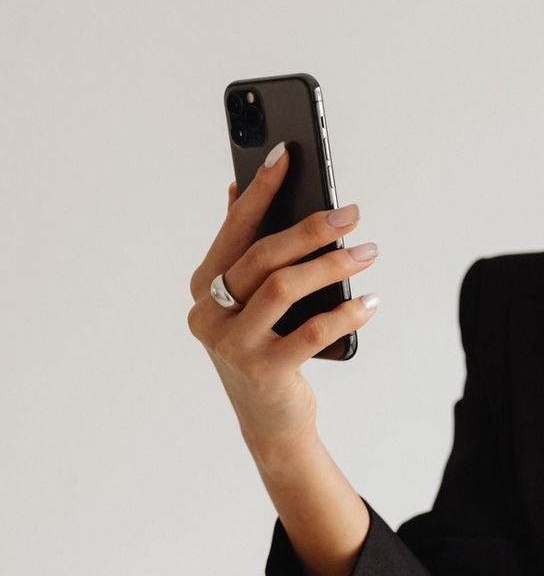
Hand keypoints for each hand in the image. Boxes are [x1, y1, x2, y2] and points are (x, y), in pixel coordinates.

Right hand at [187, 142, 379, 459]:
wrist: (270, 421)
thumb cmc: (263, 346)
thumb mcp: (248, 299)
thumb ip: (243, 248)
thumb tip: (237, 188)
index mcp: (204, 286)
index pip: (235, 228)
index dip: (260, 189)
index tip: (287, 154)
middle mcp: (209, 312)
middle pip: (262, 256)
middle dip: (311, 228)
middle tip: (351, 214)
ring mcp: (231, 344)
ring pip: (284, 287)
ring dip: (332, 265)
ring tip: (367, 253)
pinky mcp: (262, 371)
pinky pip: (311, 331)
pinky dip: (345, 313)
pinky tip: (369, 303)